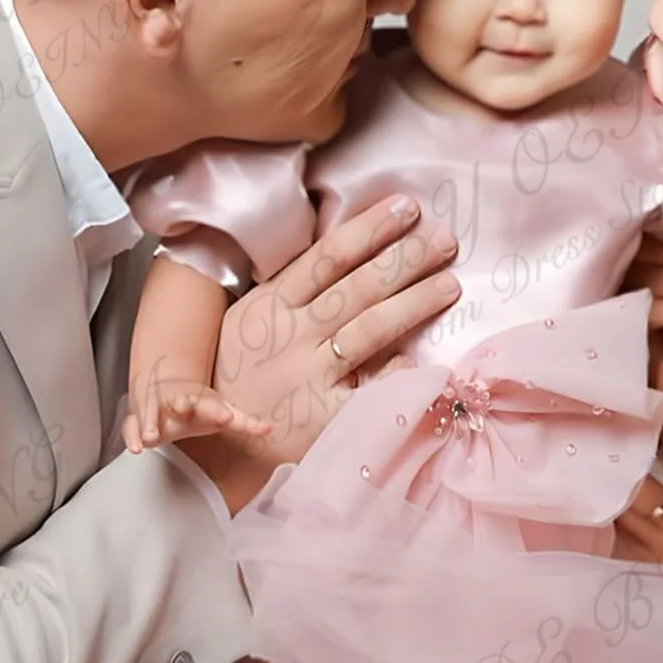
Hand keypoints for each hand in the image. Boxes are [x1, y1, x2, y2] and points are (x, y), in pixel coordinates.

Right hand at [121, 367, 273, 455]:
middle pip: (178, 399)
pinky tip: (136, 448)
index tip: (226, 415)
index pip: (209, 403)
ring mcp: (155, 408)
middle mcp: (175, 400)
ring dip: (150, 421)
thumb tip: (271, 429)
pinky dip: (132, 435)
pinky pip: (131, 425)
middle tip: (182, 406)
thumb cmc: (199, 406)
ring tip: (151, 435)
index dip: (217, 409)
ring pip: (150, 411)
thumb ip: (246, 423)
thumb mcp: (222, 412)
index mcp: (198, 399)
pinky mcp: (139, 419)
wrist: (166, 390)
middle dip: (181, 402)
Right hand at [179, 195, 458, 504]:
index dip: (369, 229)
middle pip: (357, 288)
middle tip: (444, 239)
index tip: (405, 208)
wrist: (213, 454)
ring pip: (369, 329)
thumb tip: (352, 257)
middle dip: (405, 259)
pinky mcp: (322, 418)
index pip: (327, 257)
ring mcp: (307, 377)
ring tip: (449, 284)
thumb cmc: (237, 382)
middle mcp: (289, 337)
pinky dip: (397, 372)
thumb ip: (292, 295)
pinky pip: (370, 389)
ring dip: (413, 303)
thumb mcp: (248, 326)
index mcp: (269, 306)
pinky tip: (423, 359)